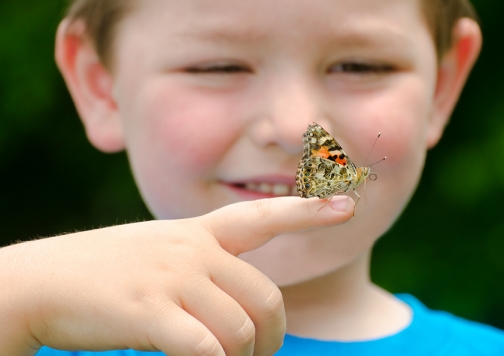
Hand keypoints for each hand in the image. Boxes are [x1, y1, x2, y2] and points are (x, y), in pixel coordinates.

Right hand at [0, 196, 352, 355]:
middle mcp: (192, 249)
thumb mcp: (160, 257)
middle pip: (264, 299)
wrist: (42, 280)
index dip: (309, 211)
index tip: (349, 204)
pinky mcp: (150, 312)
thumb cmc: (105, 272)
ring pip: (240, 330)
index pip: (262, 215)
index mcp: (198, 233)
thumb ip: (202, 271)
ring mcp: (172, 278)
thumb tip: (242, 311)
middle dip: (272, 337)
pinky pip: (205, 348)